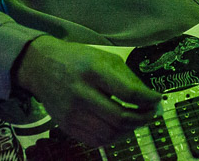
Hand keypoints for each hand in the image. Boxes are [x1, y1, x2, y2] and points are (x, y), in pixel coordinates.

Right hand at [15, 34, 161, 147]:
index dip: (148, 99)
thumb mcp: (104, 58)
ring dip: (131, 130)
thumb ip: (128, 78)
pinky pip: (96, 141)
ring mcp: (71, 113)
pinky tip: (121, 128)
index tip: (158, 99)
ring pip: (110, 133)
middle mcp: (80, 93)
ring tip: (138, 121)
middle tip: (152, 114)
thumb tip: (151, 99)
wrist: (40, 67)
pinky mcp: (65, 126)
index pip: (128, 92)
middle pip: (120, 117)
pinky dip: (114, 138)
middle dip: (143, 118)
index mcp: (93, 70)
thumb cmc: (78, 60)